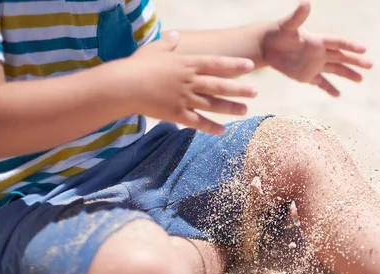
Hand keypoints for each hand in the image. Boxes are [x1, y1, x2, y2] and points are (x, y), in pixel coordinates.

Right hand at [125, 32, 257, 134]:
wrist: (123, 86)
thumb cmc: (137, 66)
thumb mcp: (153, 50)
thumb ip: (167, 44)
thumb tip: (174, 36)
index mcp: (186, 64)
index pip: (216, 63)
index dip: (234, 65)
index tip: (250, 66)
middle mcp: (190, 81)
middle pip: (220, 85)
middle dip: (240, 89)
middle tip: (256, 92)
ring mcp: (185, 99)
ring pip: (213, 105)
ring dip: (231, 108)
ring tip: (245, 111)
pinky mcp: (177, 114)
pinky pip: (198, 122)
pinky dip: (211, 127)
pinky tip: (222, 130)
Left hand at [262, 0, 372, 96]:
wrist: (267, 45)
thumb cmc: (277, 32)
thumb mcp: (287, 25)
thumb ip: (298, 16)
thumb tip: (306, 2)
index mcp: (317, 41)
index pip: (337, 43)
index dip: (350, 46)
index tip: (363, 49)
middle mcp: (319, 53)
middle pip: (341, 57)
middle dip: (355, 61)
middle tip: (370, 65)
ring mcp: (314, 65)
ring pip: (335, 70)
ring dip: (348, 74)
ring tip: (361, 80)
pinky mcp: (307, 76)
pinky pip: (320, 83)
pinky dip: (329, 89)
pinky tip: (338, 95)